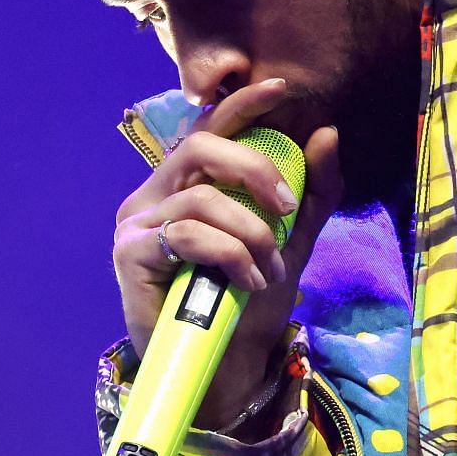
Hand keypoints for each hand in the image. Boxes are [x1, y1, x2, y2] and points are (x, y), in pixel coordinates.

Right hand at [112, 78, 341, 430]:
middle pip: (199, 148)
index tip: (280, 86)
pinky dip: (230, 255)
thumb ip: (310, 194)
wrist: (224, 369)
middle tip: (287, 205)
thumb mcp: (290, 244)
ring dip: (250, 233)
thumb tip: (326, 133)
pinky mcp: (129, 255)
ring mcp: (136, 225)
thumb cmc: (247, 307)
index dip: (240, 104)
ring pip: (202, 199)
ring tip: (269, 270)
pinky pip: (189, 235)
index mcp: (185, 187)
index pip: (207, 130)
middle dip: (253, 167)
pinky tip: (247, 281)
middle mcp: (154, 197)